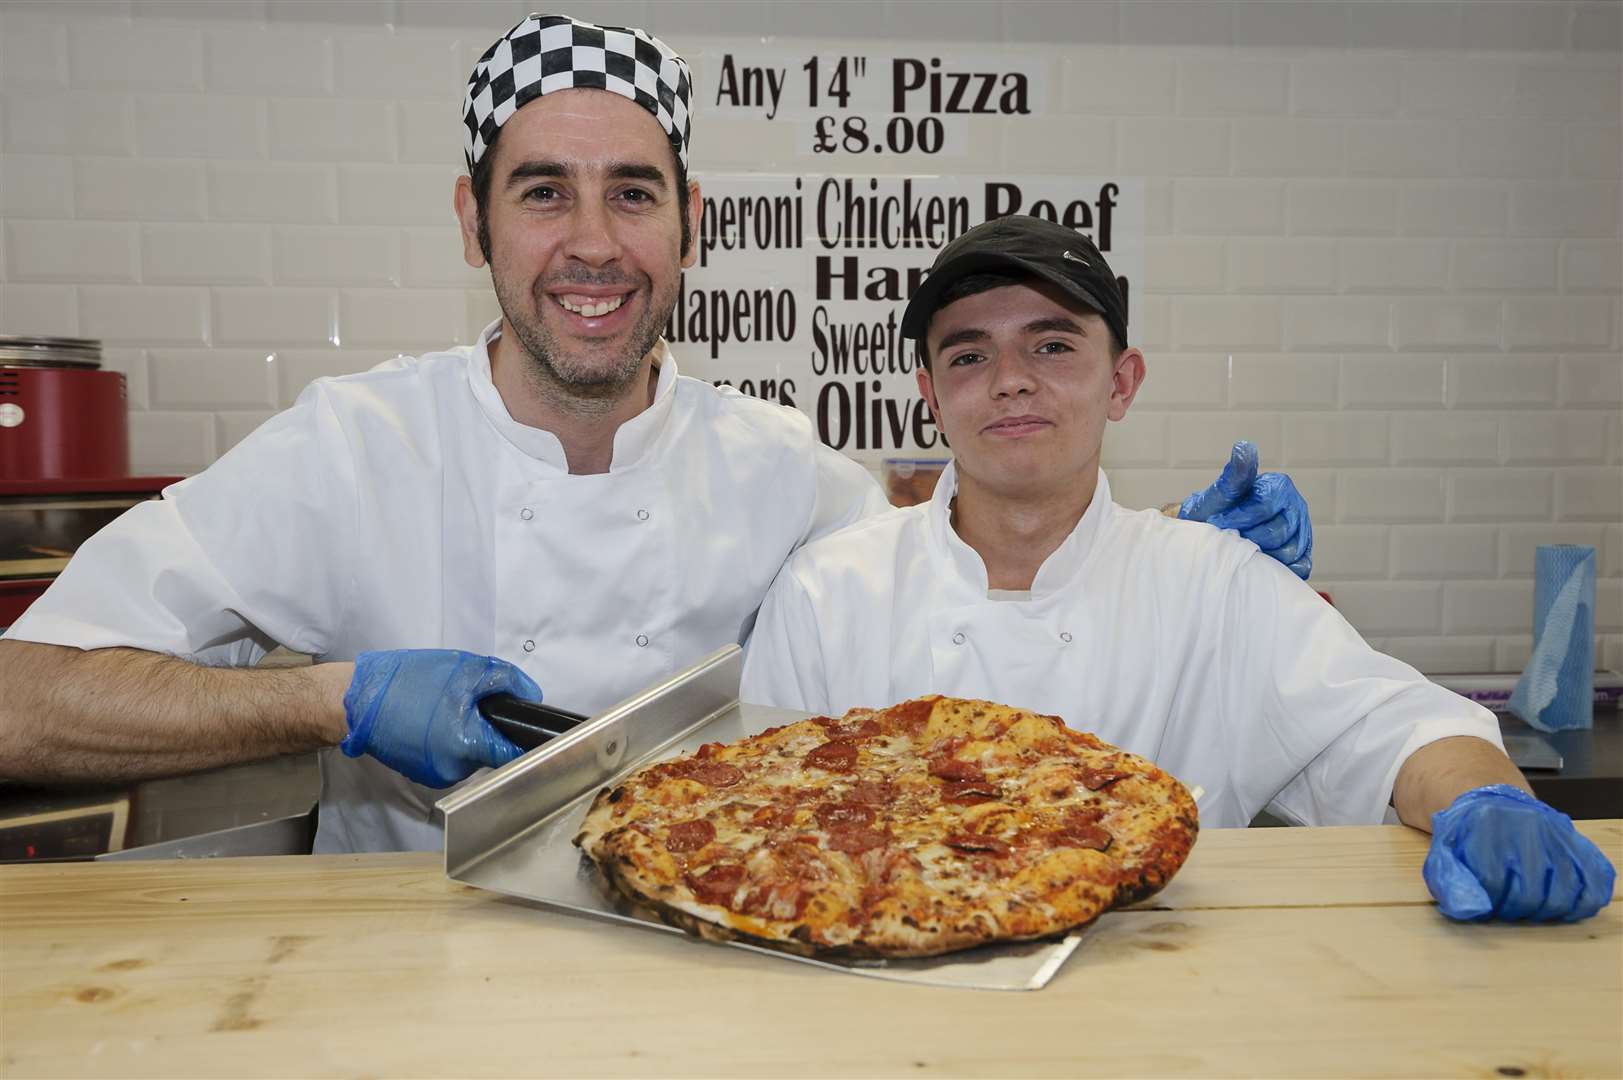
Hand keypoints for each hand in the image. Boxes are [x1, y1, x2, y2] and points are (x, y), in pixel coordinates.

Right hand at [340, 649, 539, 787]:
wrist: (358, 699)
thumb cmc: (409, 681)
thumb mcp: (466, 668)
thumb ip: (506, 680)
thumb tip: (532, 696)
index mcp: (467, 744)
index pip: (513, 752)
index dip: (526, 738)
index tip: (532, 727)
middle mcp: (454, 768)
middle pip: (492, 752)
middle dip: (490, 727)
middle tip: (475, 702)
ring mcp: (437, 775)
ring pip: (471, 754)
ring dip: (469, 733)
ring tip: (450, 708)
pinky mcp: (424, 772)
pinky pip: (451, 757)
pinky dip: (450, 740)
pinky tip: (436, 722)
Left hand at [1179, 441, 1312, 578]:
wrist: (1214, 537)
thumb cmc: (1214, 514)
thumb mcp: (1218, 496)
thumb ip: (1233, 476)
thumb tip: (1244, 447)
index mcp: (1279, 486)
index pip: (1264, 506)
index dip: (1239, 519)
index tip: (1219, 523)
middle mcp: (1296, 505)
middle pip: (1278, 532)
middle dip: (1249, 539)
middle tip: (1230, 539)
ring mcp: (1303, 530)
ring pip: (1289, 552)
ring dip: (1263, 555)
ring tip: (1243, 550)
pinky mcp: (1304, 553)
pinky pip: (1298, 567)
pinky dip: (1279, 568)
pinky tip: (1260, 563)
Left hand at [1423, 784, 1615, 921]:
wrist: (1493, 802)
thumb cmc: (1466, 834)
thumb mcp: (1445, 850)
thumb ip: (1449, 880)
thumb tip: (1471, 910)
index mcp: (1487, 825)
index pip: (1492, 881)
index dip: (1488, 902)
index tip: (1486, 905)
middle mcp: (1525, 827)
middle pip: (1528, 893)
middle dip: (1515, 910)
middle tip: (1506, 908)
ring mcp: (1555, 835)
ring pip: (1561, 894)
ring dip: (1544, 911)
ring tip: (1528, 907)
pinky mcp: (1575, 843)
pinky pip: (1592, 884)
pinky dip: (1580, 904)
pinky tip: (1563, 907)